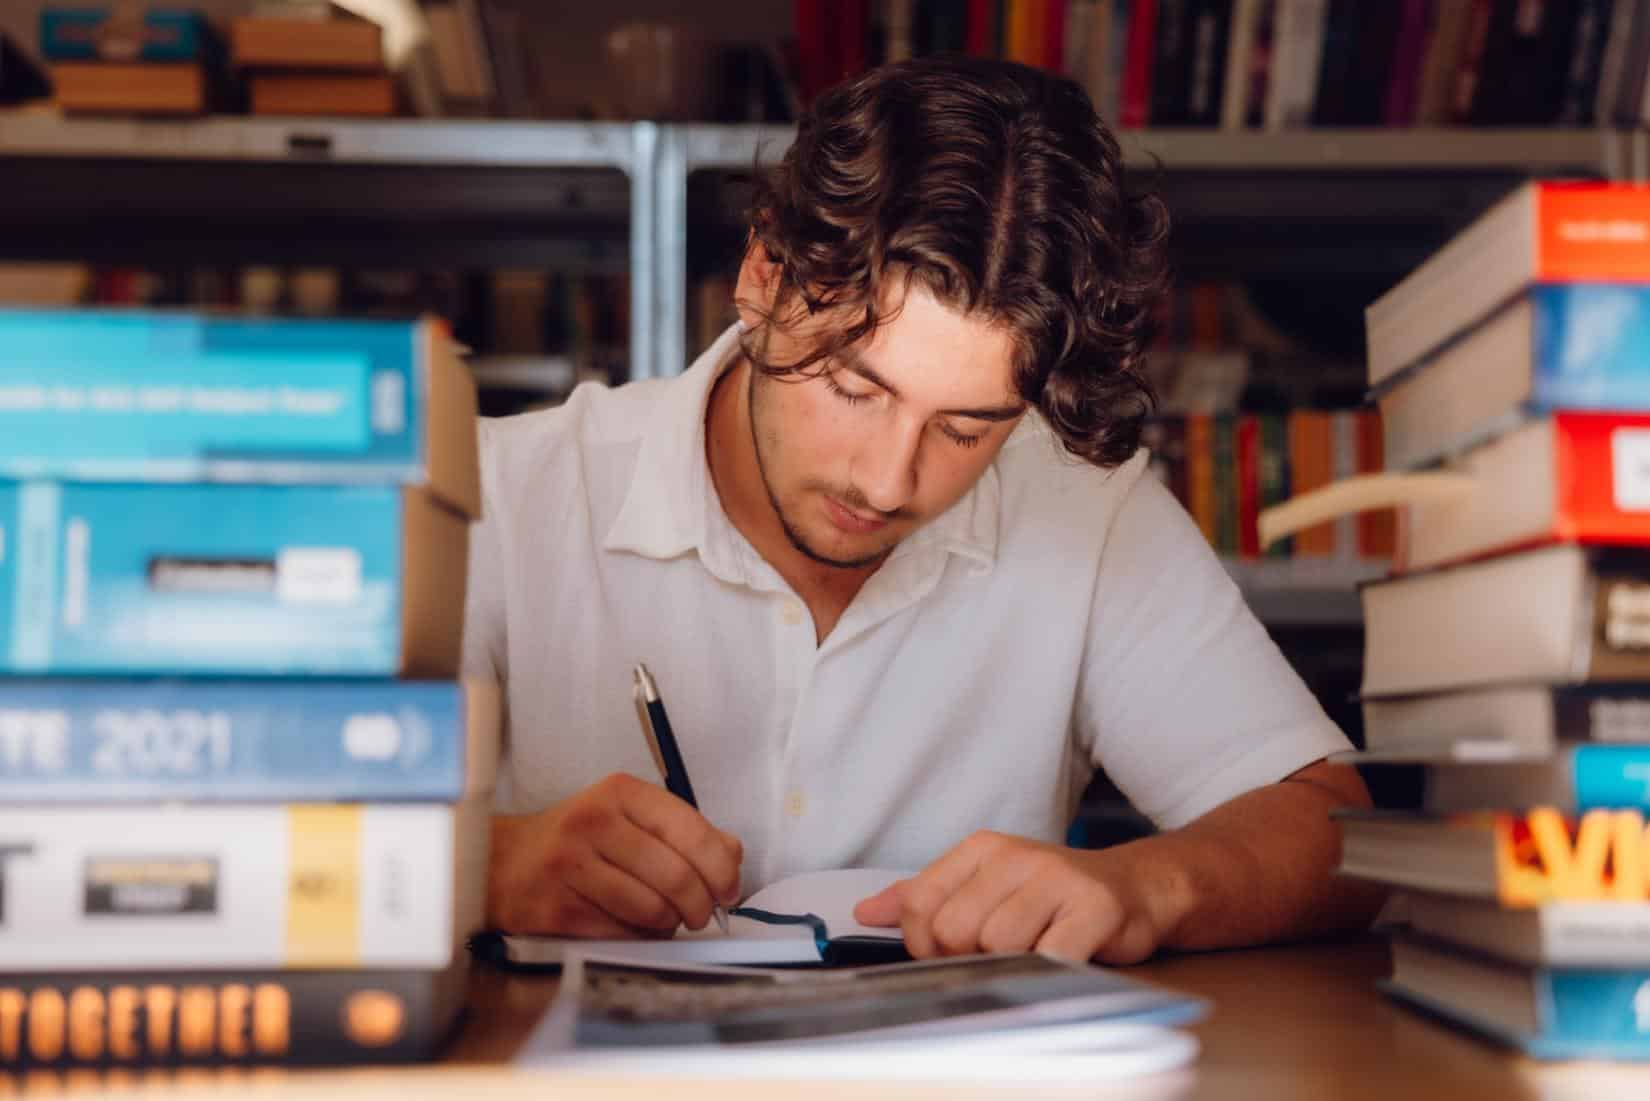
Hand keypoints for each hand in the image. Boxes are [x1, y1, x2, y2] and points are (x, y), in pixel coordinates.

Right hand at [486, 772, 742, 937]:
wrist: (502, 863)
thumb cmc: (578, 840)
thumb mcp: (628, 817)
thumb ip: (684, 831)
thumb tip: (733, 855)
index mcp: (620, 793)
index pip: (690, 830)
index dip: (720, 868)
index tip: (728, 890)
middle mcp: (593, 823)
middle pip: (675, 875)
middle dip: (700, 905)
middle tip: (700, 915)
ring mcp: (570, 866)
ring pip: (651, 909)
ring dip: (669, 924)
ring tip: (664, 920)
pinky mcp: (555, 909)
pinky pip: (620, 934)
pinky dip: (638, 938)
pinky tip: (633, 928)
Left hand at [853, 831, 1168, 963]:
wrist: (1135, 888)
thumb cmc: (1052, 895)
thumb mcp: (984, 884)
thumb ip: (924, 898)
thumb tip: (865, 914)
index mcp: (982, 849)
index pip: (919, 904)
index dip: (924, 943)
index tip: (951, 951)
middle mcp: (1016, 857)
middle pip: (952, 930)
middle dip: (969, 958)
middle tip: (1001, 955)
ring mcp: (1057, 880)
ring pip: (997, 946)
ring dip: (1014, 964)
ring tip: (1036, 950)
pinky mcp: (1094, 909)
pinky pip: (1049, 958)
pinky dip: (1048, 971)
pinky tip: (1061, 959)